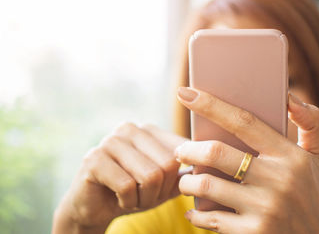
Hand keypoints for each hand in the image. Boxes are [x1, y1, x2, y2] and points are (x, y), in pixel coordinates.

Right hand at [52, 123, 187, 233]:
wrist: (94, 209)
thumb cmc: (132, 193)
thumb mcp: (163, 184)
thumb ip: (183, 173)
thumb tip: (206, 165)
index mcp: (149, 130)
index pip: (182, 150)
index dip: (176, 178)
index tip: (162, 188)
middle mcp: (130, 129)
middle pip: (168, 164)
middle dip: (161, 191)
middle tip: (145, 197)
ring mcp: (110, 141)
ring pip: (150, 176)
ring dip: (145, 199)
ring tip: (132, 198)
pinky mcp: (94, 158)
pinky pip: (127, 186)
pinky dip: (128, 202)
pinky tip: (118, 200)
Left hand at [175, 87, 318, 233]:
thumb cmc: (314, 194)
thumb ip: (311, 121)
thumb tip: (290, 95)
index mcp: (289, 155)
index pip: (243, 122)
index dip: (210, 105)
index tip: (185, 93)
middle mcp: (277, 180)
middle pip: (216, 153)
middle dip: (188, 150)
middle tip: (181, 152)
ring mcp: (264, 209)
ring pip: (206, 186)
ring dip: (187, 182)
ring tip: (186, 180)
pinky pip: (210, 220)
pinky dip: (194, 214)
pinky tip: (193, 210)